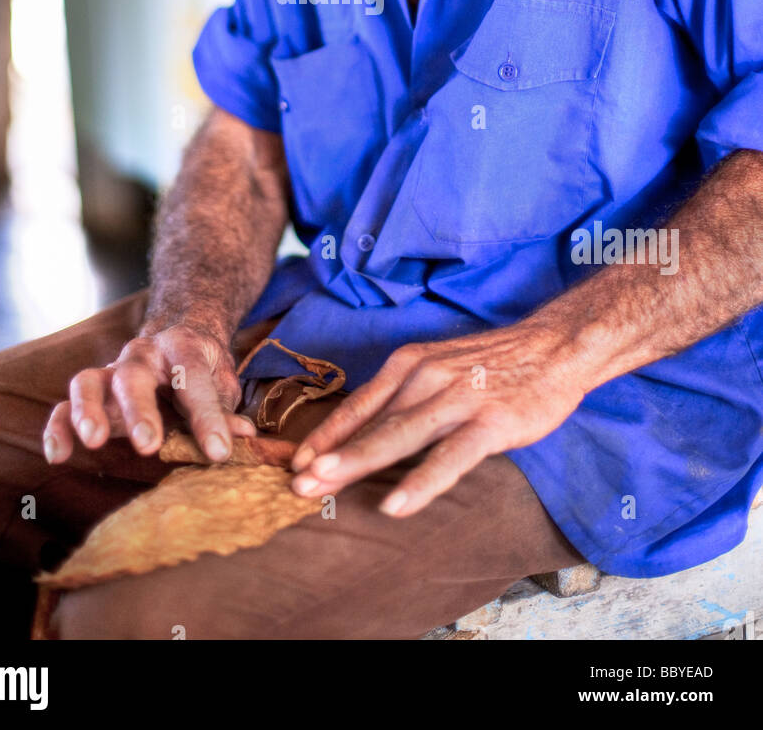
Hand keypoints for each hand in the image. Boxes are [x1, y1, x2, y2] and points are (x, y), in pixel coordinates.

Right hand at [43, 323, 255, 464]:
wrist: (175, 340)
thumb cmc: (201, 369)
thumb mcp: (222, 383)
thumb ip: (226, 409)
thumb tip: (244, 436)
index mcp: (181, 347)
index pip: (193, 379)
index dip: (207, 416)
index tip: (219, 451)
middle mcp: (141, 355)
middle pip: (133, 376)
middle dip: (139, 410)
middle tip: (149, 445)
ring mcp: (111, 371)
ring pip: (88, 382)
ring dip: (88, 411)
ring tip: (94, 441)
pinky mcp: (91, 392)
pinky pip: (63, 406)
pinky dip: (57, 428)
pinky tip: (58, 455)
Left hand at [290, 325, 584, 516]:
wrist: (557, 344)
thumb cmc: (496, 363)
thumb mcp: (442, 367)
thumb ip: (408, 395)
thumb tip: (368, 431)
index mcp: (411, 363)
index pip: (359, 404)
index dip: (326, 435)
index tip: (294, 462)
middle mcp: (427, 377)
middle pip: (370, 422)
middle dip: (328, 455)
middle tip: (294, 483)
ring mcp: (459, 399)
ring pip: (400, 435)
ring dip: (358, 462)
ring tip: (324, 486)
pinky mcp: (491, 422)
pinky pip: (450, 457)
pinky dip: (420, 482)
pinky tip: (396, 505)